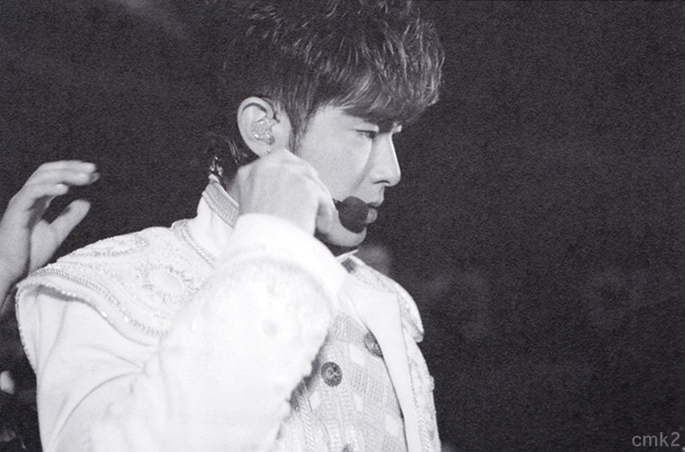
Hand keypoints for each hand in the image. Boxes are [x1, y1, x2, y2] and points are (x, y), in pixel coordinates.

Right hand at [0, 161, 98, 291]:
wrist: (9, 271)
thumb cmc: (27, 255)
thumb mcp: (56, 233)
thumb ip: (69, 218)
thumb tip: (86, 202)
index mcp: (37, 201)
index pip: (54, 177)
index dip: (74, 172)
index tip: (94, 174)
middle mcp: (28, 197)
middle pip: (48, 171)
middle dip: (71, 167)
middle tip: (93, 169)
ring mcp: (20, 202)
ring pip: (41, 177)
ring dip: (65, 174)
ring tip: (85, 177)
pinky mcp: (16, 212)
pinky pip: (31, 192)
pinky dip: (48, 187)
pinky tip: (66, 189)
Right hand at [232, 149, 335, 235]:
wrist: (264, 249)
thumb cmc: (257, 237)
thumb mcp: (251, 209)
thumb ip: (266, 194)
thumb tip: (288, 195)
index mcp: (249, 175)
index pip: (277, 158)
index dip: (292, 171)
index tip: (300, 183)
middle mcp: (267, 169)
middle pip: (300, 165)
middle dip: (310, 182)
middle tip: (315, 200)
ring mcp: (288, 175)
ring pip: (315, 183)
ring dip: (320, 202)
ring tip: (317, 222)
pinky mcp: (306, 186)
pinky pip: (324, 198)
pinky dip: (325, 214)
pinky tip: (320, 228)